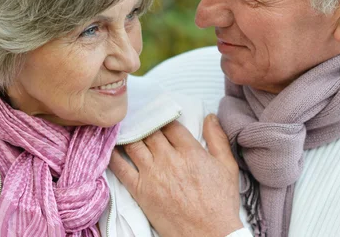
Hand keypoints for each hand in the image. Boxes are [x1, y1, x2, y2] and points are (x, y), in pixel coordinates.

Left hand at [109, 114, 241, 236]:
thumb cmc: (220, 203)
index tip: (159, 115)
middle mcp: (169, 159)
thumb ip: (218, 138)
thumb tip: (210, 116)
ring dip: (129, 133)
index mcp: (190, 151)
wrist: (209, 235)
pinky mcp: (140, 190)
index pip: (170, 124)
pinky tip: (111, 147)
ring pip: (134, 144)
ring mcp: (152, 174)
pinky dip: (114, 155)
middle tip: (139, 116)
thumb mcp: (228, 167)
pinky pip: (121, 168)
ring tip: (125, 127)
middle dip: (145, 122)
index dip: (163, 117)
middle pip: (150, 131)